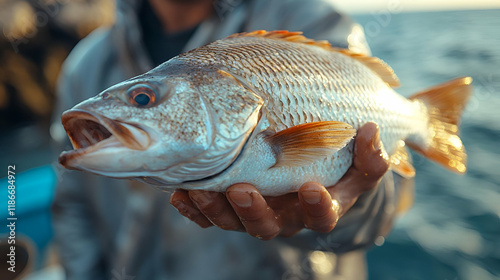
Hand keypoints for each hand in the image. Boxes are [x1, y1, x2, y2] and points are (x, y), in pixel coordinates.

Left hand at [169, 122, 388, 239]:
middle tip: (243, 191)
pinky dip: (194, 209)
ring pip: (233, 221)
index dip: (317, 207)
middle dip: (254, 211)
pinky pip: (210, 216)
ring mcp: (255, 213)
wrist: (306, 173)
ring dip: (214, 208)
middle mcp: (284, 216)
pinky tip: (180, 195)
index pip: (322, 216)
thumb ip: (368, 153)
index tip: (311, 187)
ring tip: (197, 191)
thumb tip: (372, 129)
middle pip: (268, 225)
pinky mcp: (231, 208)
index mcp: (318, 207)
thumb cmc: (335, 167)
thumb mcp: (356, 163)